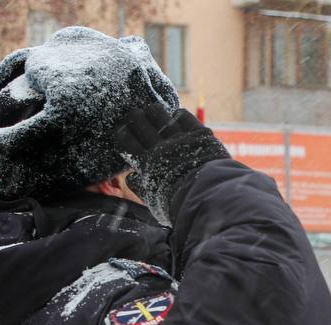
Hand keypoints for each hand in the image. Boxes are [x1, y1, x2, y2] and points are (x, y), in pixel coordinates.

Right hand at [114, 105, 229, 224]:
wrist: (209, 199)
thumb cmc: (179, 206)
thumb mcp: (154, 200)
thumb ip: (140, 187)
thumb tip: (131, 177)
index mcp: (147, 162)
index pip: (127, 141)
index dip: (122, 133)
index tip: (121, 130)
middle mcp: (160, 146)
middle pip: (140, 122)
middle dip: (134, 117)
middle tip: (134, 116)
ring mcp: (180, 138)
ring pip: (159, 114)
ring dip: (154, 112)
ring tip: (152, 111)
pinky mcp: (199, 134)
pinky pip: (183, 116)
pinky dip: (178, 115)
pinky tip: (176, 117)